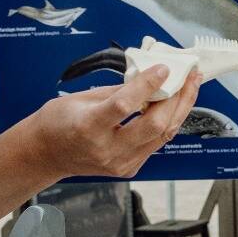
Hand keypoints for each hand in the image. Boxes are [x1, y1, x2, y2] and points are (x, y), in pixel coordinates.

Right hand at [23, 67, 202, 179]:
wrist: (47, 155)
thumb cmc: (58, 123)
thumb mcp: (81, 98)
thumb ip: (117, 90)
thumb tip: (148, 77)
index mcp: (89, 127)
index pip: (125, 105)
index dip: (148, 85)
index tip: (164, 68)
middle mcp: (107, 149)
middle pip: (154, 125)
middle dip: (177, 98)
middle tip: (189, 76)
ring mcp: (120, 163)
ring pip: (162, 136)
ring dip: (180, 109)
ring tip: (190, 87)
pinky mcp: (129, 168)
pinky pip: (156, 143)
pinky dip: (168, 123)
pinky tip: (174, 105)